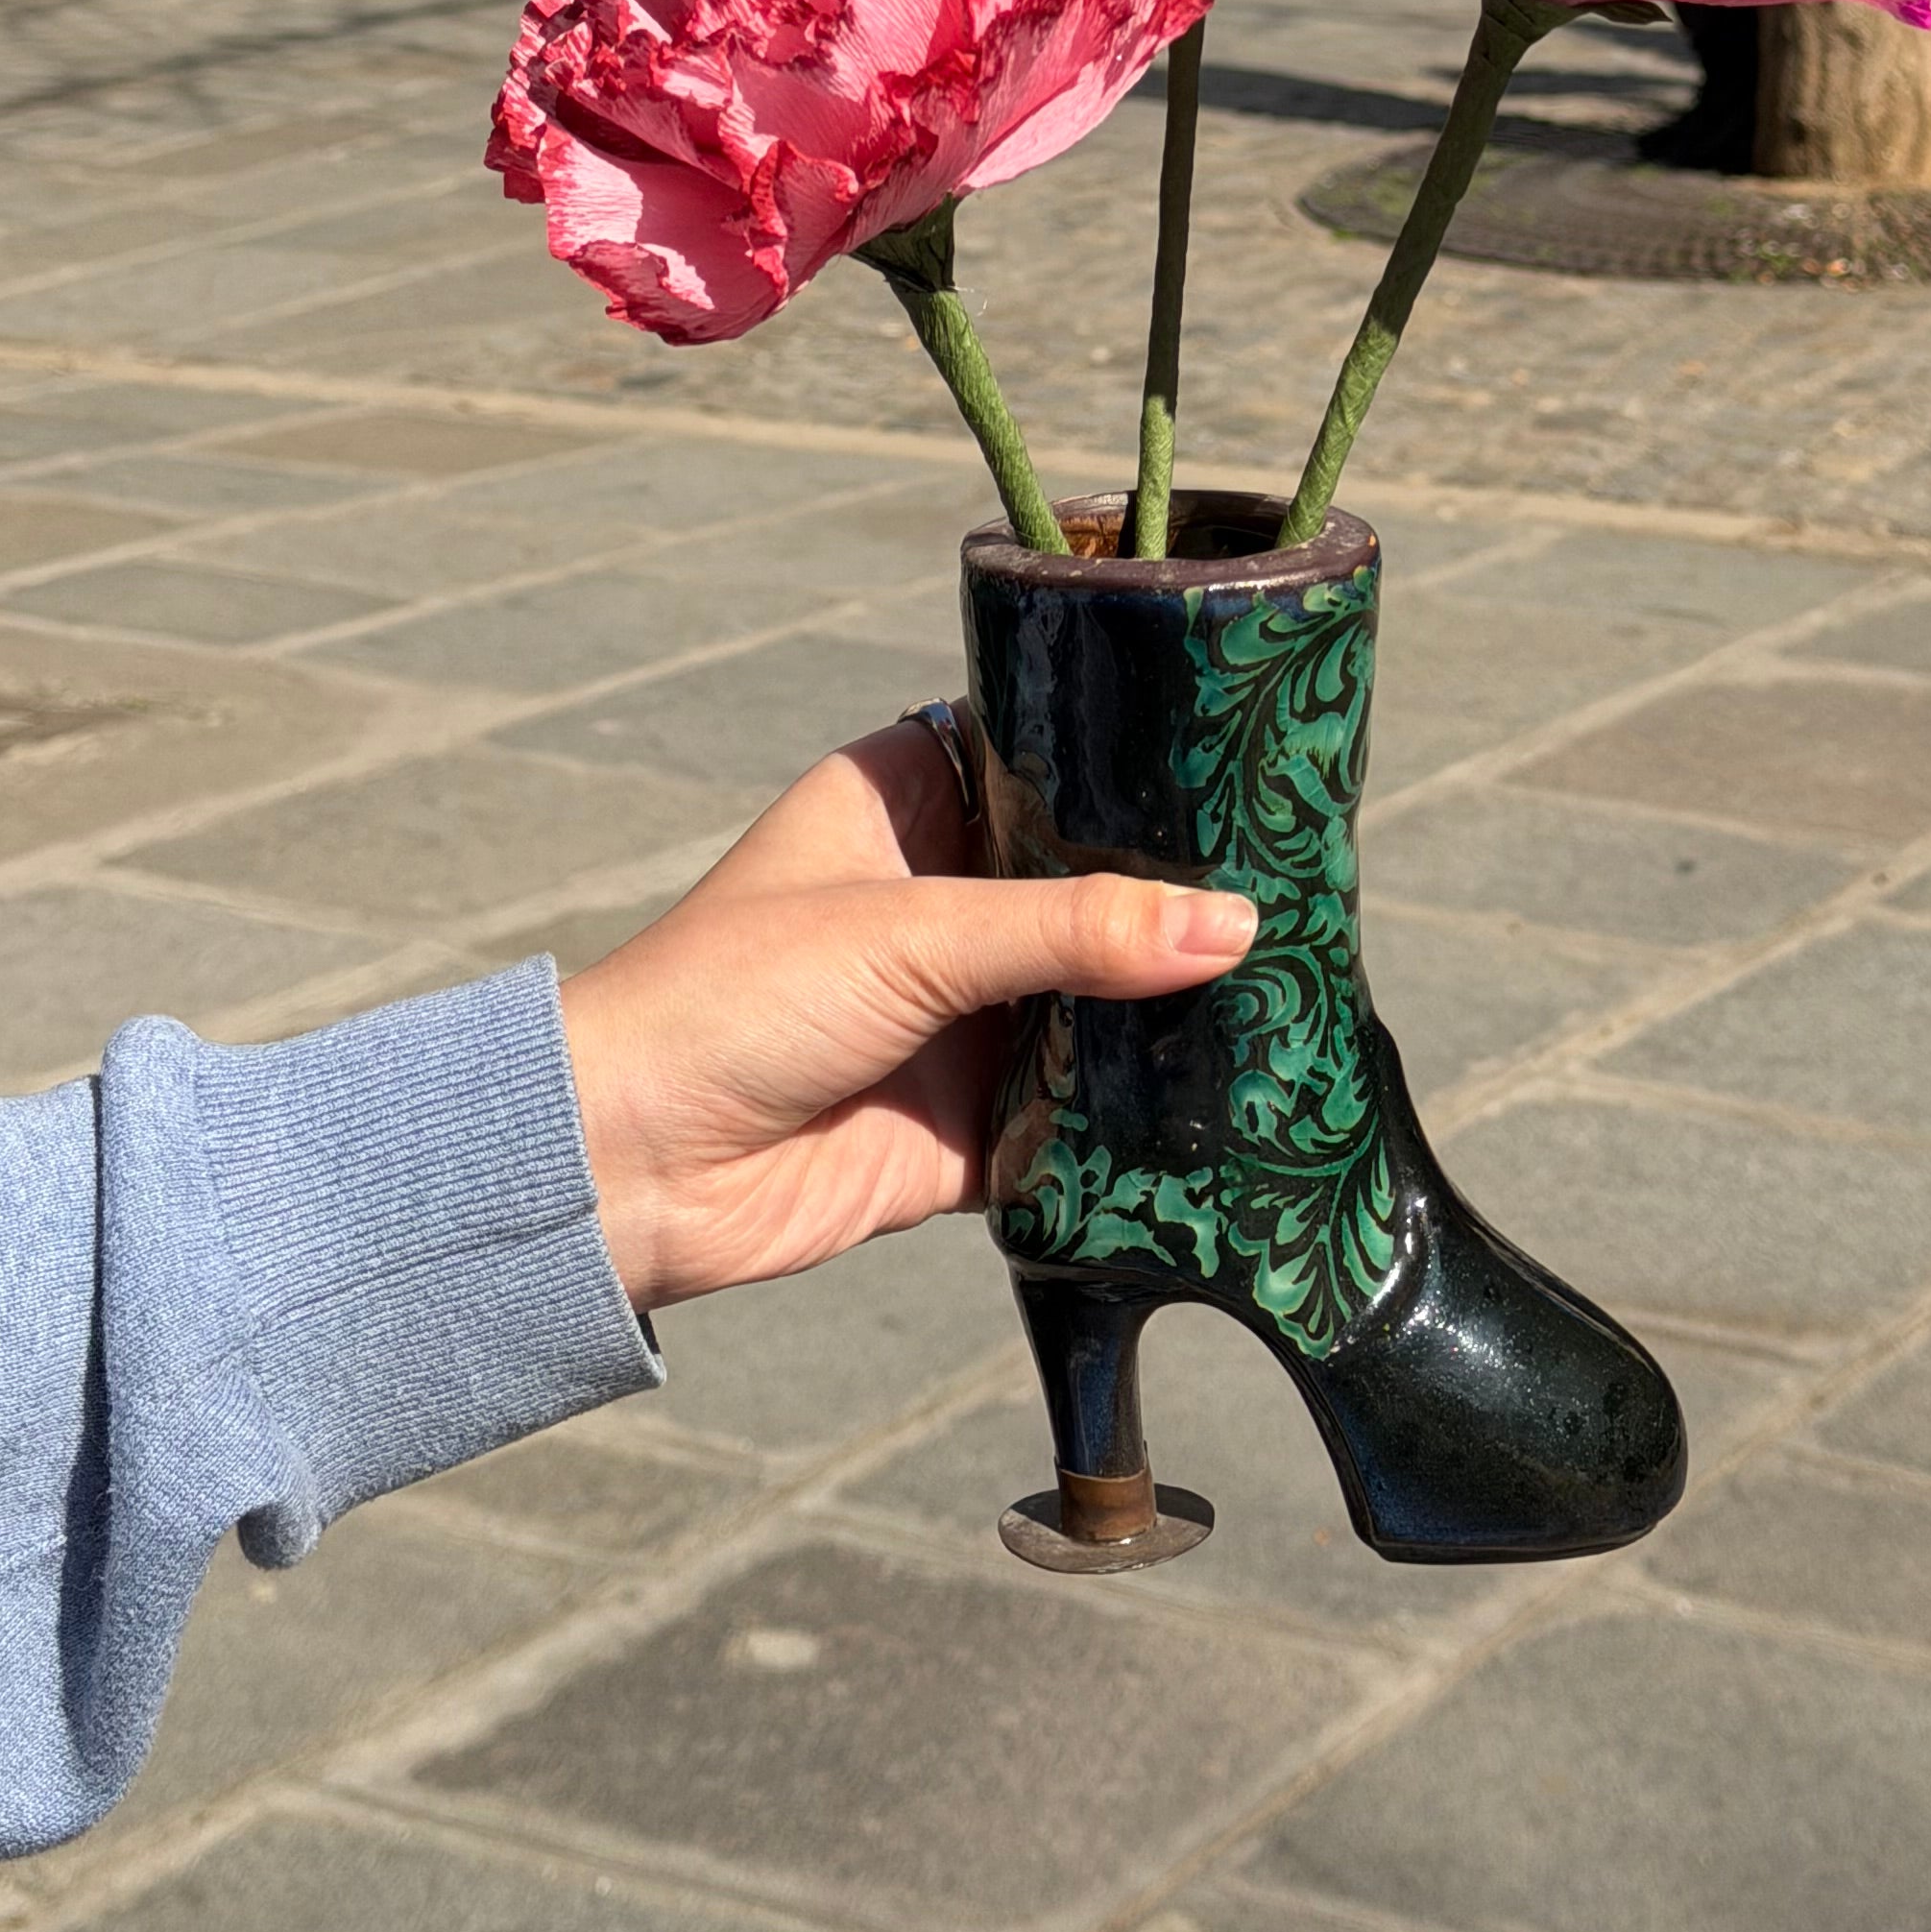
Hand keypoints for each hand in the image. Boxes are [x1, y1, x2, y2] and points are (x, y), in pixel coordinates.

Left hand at [557, 721, 1254, 1310]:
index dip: (1137, 766)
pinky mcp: (969, 1124)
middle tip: (1303, 883)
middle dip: (1175, 901)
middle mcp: (942, 900)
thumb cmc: (734, 999)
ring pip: (1095, 1001)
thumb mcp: (915, 934)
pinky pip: (1080, 1114)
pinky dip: (1135, 1114)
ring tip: (1295, 988)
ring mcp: (959, 1014)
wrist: (627, 1171)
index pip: (1048, 760)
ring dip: (1165, 1011)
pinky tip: (1232, 1097)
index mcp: (909, 803)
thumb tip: (1234, 924)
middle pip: (1090, 888)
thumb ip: (1076, 928)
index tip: (1248, 762)